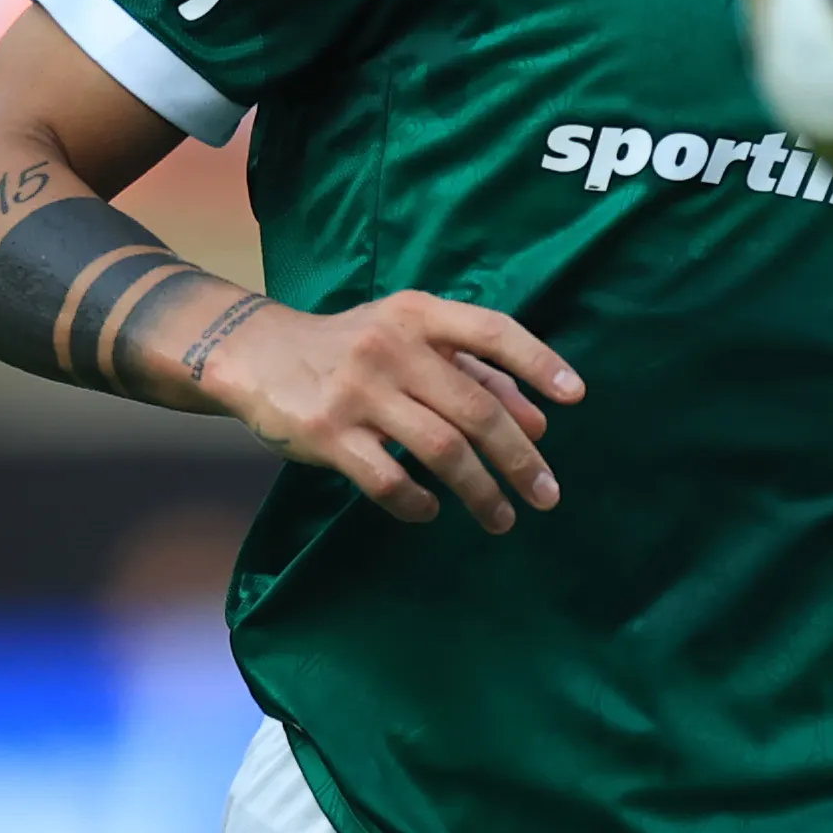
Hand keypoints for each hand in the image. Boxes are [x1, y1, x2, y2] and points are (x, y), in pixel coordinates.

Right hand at [199, 290, 584, 532]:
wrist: (257, 355)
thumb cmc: (352, 348)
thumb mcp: (409, 339)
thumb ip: (473, 371)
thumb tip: (538, 421)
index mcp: (418, 315)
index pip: (492, 331)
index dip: (537, 362)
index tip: (576, 397)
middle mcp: (392, 348)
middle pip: (475, 409)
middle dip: (519, 457)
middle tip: (546, 494)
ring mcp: (357, 392)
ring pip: (441, 450)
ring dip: (480, 491)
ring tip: (501, 518)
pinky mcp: (326, 434)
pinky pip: (387, 480)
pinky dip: (417, 502)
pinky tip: (431, 510)